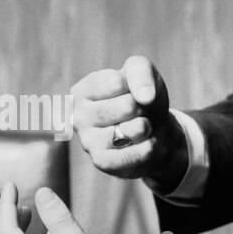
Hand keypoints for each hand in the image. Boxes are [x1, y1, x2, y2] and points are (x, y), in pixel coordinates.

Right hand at [69, 55, 187, 190]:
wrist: (154, 131)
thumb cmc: (141, 98)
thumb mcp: (142, 71)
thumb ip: (140, 72)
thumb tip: (145, 98)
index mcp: (82, 91)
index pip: (117, 82)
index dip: (137, 85)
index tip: (133, 92)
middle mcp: (78, 116)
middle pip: (128, 106)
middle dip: (144, 108)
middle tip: (139, 112)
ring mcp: (87, 141)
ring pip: (133, 130)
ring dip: (147, 128)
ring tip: (141, 128)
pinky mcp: (102, 161)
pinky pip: (132, 155)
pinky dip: (149, 148)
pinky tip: (147, 144)